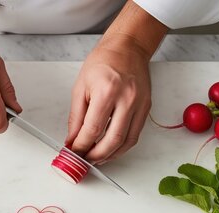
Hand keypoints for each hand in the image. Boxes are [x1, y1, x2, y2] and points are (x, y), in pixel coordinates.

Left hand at [66, 36, 151, 163]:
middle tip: (85, 159)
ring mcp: (139, 104)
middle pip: (112, 140)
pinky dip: (122, 146)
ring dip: (111, 155)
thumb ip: (76, 117)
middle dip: (96, 155)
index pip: (92, 129)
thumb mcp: (81, 87)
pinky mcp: (146, 108)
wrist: (127, 47)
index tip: (74, 151)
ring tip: (97, 158)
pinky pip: (135, 135)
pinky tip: (111, 149)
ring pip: (126, 142)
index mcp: (107, 91)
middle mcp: (127, 99)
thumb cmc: (103, 62)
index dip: (82, 145)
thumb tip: (72, 139)